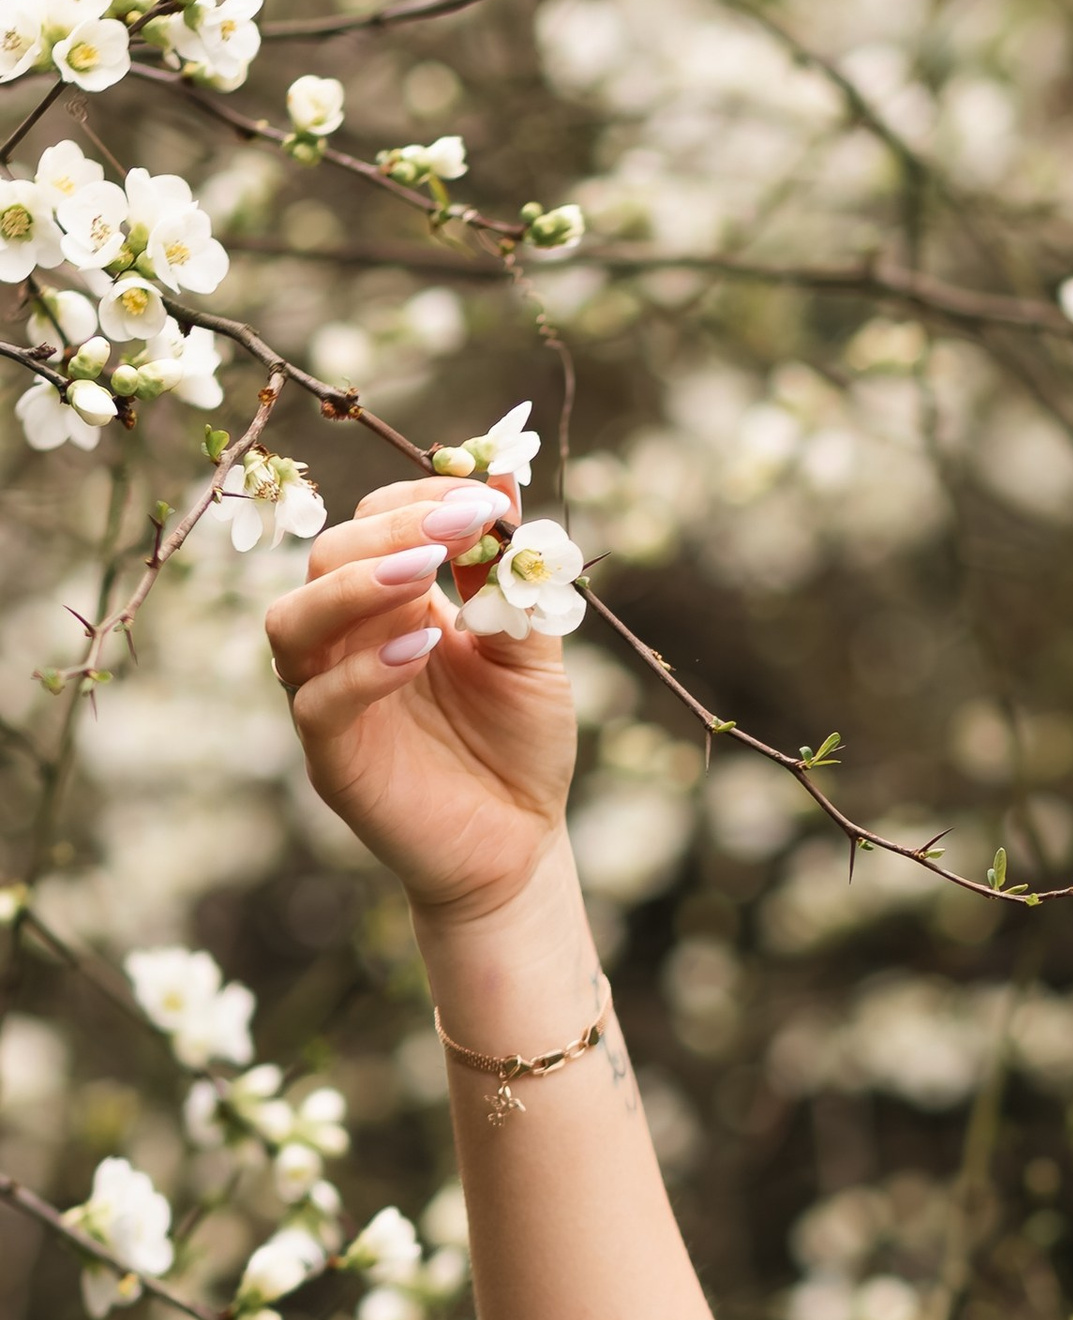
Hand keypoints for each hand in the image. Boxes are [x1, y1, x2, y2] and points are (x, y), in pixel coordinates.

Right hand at [262, 471, 576, 925]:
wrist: (520, 848)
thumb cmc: (521, 746)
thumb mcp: (531, 650)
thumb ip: (510, 574)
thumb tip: (503, 471)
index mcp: (392, 605)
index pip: (372, 524)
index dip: (417, 502)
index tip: (478, 498)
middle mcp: (347, 642)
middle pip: (326, 558)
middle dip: (390, 533)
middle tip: (455, 528)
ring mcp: (330, 698)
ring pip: (293, 622)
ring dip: (354, 588)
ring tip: (422, 579)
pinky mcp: (332, 758)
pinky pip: (316, 703)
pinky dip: (361, 672)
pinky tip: (419, 651)